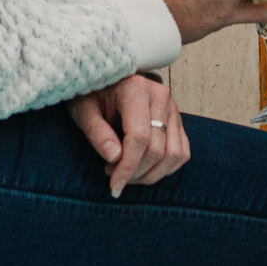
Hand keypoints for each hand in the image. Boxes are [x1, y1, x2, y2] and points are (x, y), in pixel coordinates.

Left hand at [67, 71, 189, 198]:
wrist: (106, 79)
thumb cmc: (91, 96)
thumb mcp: (83, 112)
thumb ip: (98, 134)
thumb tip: (115, 158)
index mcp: (135, 90)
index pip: (139, 138)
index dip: (128, 167)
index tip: (114, 186)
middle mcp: (160, 97)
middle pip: (157, 150)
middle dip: (136, 173)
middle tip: (114, 176)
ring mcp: (173, 108)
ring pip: (174, 154)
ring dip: (152, 174)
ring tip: (129, 174)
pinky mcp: (177, 119)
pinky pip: (182, 152)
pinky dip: (166, 168)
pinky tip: (144, 169)